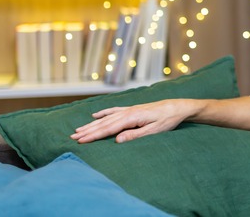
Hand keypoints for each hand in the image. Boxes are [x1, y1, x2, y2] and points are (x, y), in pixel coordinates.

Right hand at [70, 99, 187, 143]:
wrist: (177, 107)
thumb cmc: (167, 120)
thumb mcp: (154, 130)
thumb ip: (135, 135)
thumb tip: (117, 140)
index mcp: (132, 118)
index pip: (108, 129)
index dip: (93, 135)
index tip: (80, 141)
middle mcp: (128, 112)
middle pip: (104, 123)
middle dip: (88, 131)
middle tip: (72, 138)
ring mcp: (129, 109)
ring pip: (106, 117)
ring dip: (92, 124)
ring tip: (78, 129)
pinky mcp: (132, 109)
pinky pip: (114, 111)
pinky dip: (104, 113)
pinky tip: (95, 115)